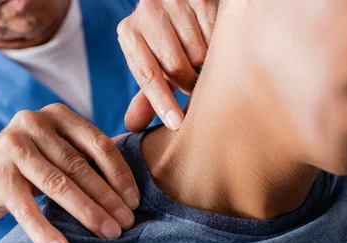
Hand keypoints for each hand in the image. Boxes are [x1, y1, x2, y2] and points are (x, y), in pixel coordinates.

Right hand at [0, 104, 138, 242]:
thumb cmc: (32, 170)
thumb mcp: (59, 154)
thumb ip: (89, 158)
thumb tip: (135, 191)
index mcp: (58, 114)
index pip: (99, 145)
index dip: (120, 175)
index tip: (135, 203)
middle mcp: (33, 122)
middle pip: (80, 166)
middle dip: (108, 199)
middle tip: (126, 224)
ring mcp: (11, 146)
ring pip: (59, 185)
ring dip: (87, 213)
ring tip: (108, 234)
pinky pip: (26, 208)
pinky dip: (45, 232)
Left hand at [118, 0, 218, 131]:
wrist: (175, 2)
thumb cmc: (164, 43)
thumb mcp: (151, 64)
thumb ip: (146, 95)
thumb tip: (133, 126)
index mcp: (130, 33)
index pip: (147, 75)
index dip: (163, 102)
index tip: (176, 124)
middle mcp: (147, 13)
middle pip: (177, 65)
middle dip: (188, 84)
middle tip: (193, 86)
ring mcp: (174, 2)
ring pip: (199, 53)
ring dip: (205, 67)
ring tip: (201, 63)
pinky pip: (215, 36)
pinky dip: (217, 49)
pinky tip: (212, 47)